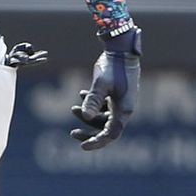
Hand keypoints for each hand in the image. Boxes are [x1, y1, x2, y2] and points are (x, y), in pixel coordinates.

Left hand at [72, 25, 141, 151]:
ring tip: (72, 108)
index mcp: (124, 110)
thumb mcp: (101, 83)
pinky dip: (92, 104)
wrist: (121, 49)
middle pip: (106, 130)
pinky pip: (103, 106)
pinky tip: (81, 94)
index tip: (82, 147)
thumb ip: (93, 100)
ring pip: (103, 118)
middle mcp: (124, 109)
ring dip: (87, 116)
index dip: (97, 142)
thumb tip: (85, 116)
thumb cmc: (113, 66)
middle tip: (72, 133)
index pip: (111, 135)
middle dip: (89, 132)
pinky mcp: (116, 95)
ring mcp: (120, 103)